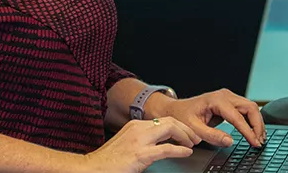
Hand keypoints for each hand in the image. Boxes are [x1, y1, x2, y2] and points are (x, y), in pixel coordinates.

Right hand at [84, 117, 200, 172]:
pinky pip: (167, 148)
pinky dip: (180, 149)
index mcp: (135, 125)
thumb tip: (161, 143)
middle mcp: (138, 128)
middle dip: (185, 128)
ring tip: (192, 143)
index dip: (178, 125)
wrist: (93, 168)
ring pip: (170, 129)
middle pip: (170, 120)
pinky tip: (186, 152)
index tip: (186, 133)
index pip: (163, 119)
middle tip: (194, 137)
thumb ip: (142, 140)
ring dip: (185, 135)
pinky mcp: (141, 154)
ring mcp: (140, 140)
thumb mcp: (127, 143)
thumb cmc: (109, 160)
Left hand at [149, 89, 265, 148]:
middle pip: (250, 107)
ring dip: (256, 123)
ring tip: (258, 138)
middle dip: (257, 125)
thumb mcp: (193, 129)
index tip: (254, 143)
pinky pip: (246, 109)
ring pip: (250, 107)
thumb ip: (212, 136)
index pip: (238, 116)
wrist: (176, 109)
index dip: (248, 131)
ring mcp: (228, 96)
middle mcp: (224, 95)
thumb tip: (229, 141)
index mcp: (216, 100)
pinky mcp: (230, 101)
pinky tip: (254, 131)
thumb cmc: (182, 116)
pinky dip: (252, 120)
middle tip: (259, 142)